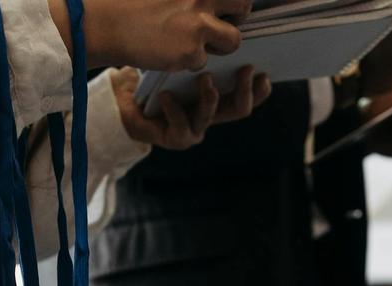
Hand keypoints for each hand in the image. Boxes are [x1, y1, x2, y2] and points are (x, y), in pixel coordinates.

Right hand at [80, 0, 250, 71]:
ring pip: (233, 40)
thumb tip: (217, 5)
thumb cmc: (135, 3)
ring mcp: (198, 22)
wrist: (108, 23)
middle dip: (238, 16)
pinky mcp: (190, 50)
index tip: (229, 6)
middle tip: (222, 23)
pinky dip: (190, 61)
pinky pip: (203, 61)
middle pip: (243, 4)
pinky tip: (170, 52)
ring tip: (195, 43)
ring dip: (219, 44)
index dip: (234, 1)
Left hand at [111, 66, 271, 149]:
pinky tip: (166, 96)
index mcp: (216, 102)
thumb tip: (222, 40)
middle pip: (238, 110)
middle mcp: (210, 117)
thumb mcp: (181, 68)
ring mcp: (195, 131)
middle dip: (245, 90)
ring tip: (204, 78)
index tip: (264, 74)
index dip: (259, 91)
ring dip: (209, 96)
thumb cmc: (155, 82)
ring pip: (210, 116)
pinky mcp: (177, 139)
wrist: (127, 104)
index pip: (246, 98)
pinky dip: (174, 109)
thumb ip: (203, 62)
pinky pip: (181, 125)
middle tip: (246, 69)